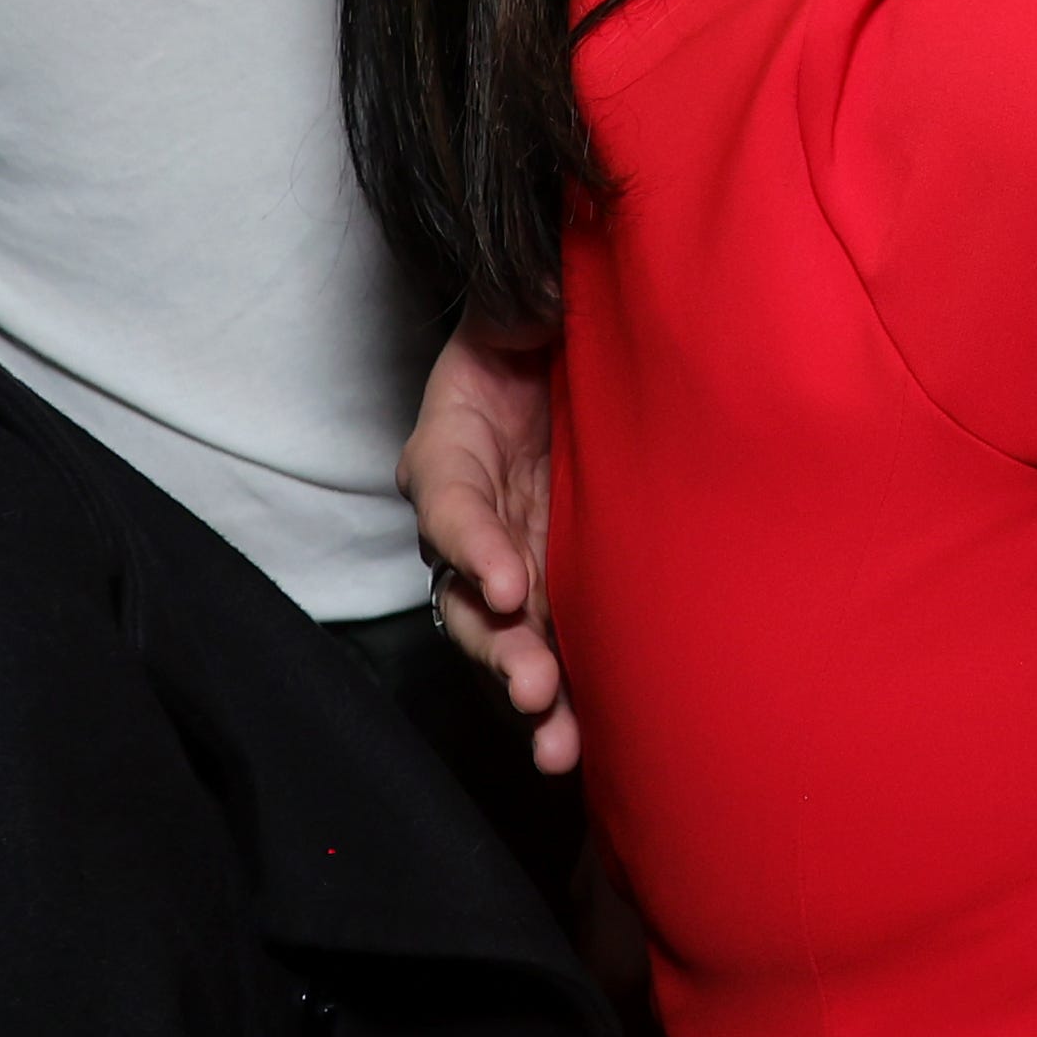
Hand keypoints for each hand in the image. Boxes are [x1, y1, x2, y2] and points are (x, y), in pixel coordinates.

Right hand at [404, 325, 576, 773]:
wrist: (588, 344)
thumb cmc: (548, 316)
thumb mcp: (526, 298)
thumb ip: (523, 302)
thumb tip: (540, 292)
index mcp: (454, 444)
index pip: (448, 495)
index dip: (472, 540)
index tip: (504, 582)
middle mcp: (472, 515)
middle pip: (464, 590)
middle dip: (498, 645)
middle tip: (534, 685)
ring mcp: (511, 556)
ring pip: (501, 637)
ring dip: (527, 687)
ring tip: (556, 738)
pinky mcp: (553, 585)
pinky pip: (548, 645)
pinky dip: (564, 696)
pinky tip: (582, 744)